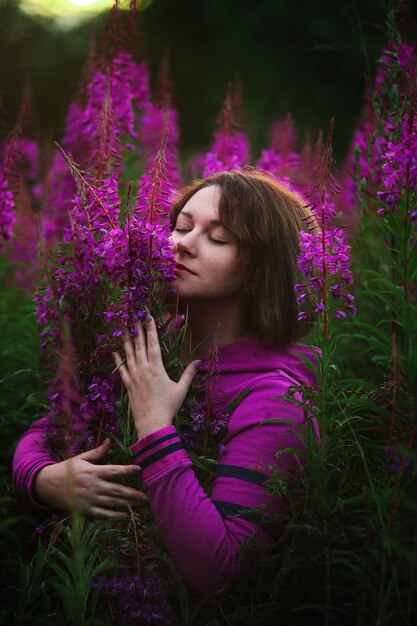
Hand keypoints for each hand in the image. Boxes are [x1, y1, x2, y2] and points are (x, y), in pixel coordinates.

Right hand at [34, 439, 146, 518]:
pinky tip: (126, 515)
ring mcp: (89, 500)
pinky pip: (103, 515)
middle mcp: (93, 486)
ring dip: (128, 505)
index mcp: (93, 472)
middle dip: (134, 494)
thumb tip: (109, 441)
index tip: (139, 469)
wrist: (47, 485)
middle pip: (117, 490)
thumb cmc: (66, 469)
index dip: (126, 470)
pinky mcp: (85, 510)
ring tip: (141, 505)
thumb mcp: (80, 458)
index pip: (113, 470)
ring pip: (113, 503)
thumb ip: (97, 452)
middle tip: (148, 496)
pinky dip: (115, 516)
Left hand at [113, 315, 199, 438]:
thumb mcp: (181, 389)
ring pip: (128, 354)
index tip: (148, 316)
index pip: (153, 343)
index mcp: (157, 368)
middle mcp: (144, 369)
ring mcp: (134, 377)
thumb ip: (189, 374)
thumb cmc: (169, 407)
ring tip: (123, 328)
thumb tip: (199, 361)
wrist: (152, 423)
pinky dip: (117, 359)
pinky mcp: (128, 385)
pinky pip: (121, 369)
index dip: (150, 329)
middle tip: (134, 316)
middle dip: (137, 329)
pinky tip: (114, 351)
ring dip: (126, 340)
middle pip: (139, 345)